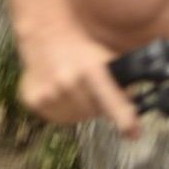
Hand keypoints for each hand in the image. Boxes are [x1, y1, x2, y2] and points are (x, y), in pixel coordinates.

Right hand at [19, 23, 139, 136]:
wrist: (45, 35)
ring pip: (75, 118)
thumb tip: (134, 103)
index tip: (134, 133)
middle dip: (98, 105)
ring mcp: (49, 93)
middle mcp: (68, 82)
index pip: (111, 99)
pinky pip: (56, 118)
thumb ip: (121, 80)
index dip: (124, 119)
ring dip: (80, 109)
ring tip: (75, 89)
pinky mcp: (34, 100)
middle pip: (94, 112)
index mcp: (90, 69)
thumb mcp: (105, 57)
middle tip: (92, 88)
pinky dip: (63, 110)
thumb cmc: (78, 47)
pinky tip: (62, 93)